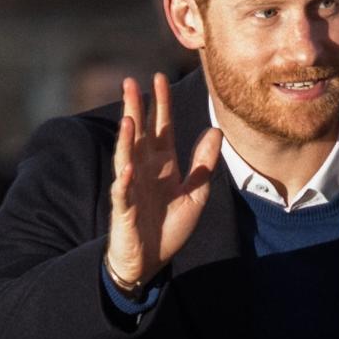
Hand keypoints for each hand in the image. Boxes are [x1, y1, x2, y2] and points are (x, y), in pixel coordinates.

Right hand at [106, 73, 222, 288]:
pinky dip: (124, 181)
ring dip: (126, 139)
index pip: (161, 128)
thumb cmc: (170, 226)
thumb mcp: (195, 193)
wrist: (152, 261)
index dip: (160, 104)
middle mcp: (144, 171)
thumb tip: (215, 131)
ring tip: (128, 118)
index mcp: (163, 165)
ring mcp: (131, 188)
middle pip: (139, 134)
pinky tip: (127, 169)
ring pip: (126, 158)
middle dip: (135, 108)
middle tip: (130, 81)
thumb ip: (204, 164)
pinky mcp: (124, 211)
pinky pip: (122, 194)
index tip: (160, 78)